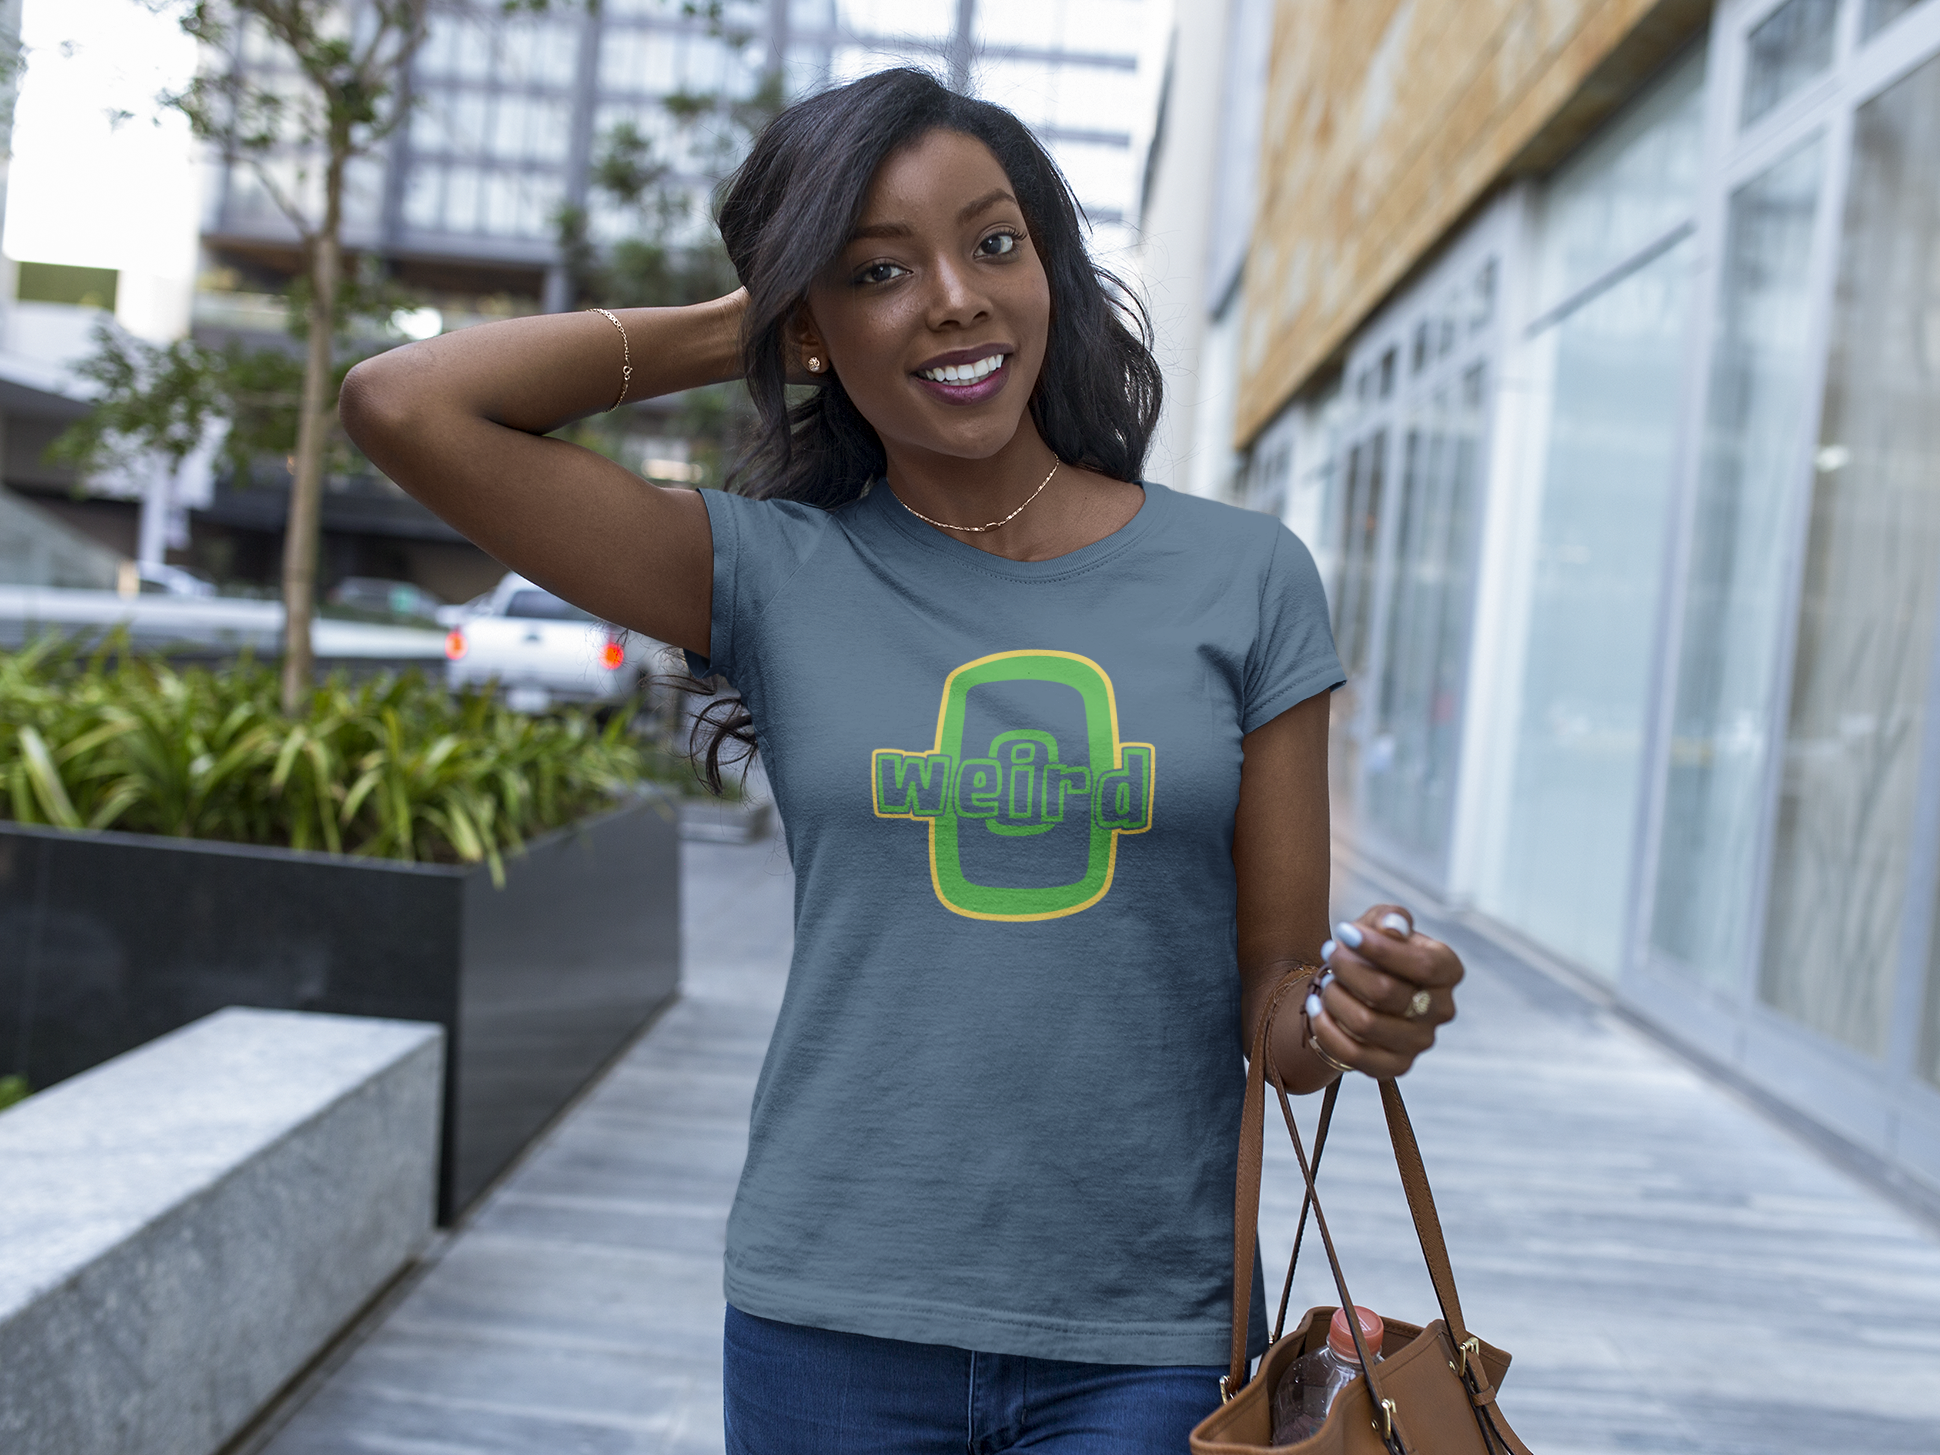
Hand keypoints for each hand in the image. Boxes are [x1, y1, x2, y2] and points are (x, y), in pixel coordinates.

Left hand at [1306, 904, 1461, 1078]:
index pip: (1425, 965)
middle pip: (1387, 992)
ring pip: (1366, 1023)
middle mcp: (1441, 1009)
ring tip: (1325, 980)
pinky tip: (1316, 1007)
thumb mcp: (1379, 924)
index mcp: (1447, 971)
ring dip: (1335, 997)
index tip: (1344, 931)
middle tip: (1329, 951)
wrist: (1356, 990)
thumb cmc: (1372, 952)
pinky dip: (1326, 1028)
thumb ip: (1390, 917)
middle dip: (1347, 967)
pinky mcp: (1395, 1065)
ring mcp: (1420, 1042)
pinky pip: (1353, 1054)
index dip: (1381, 949)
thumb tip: (1394, 928)